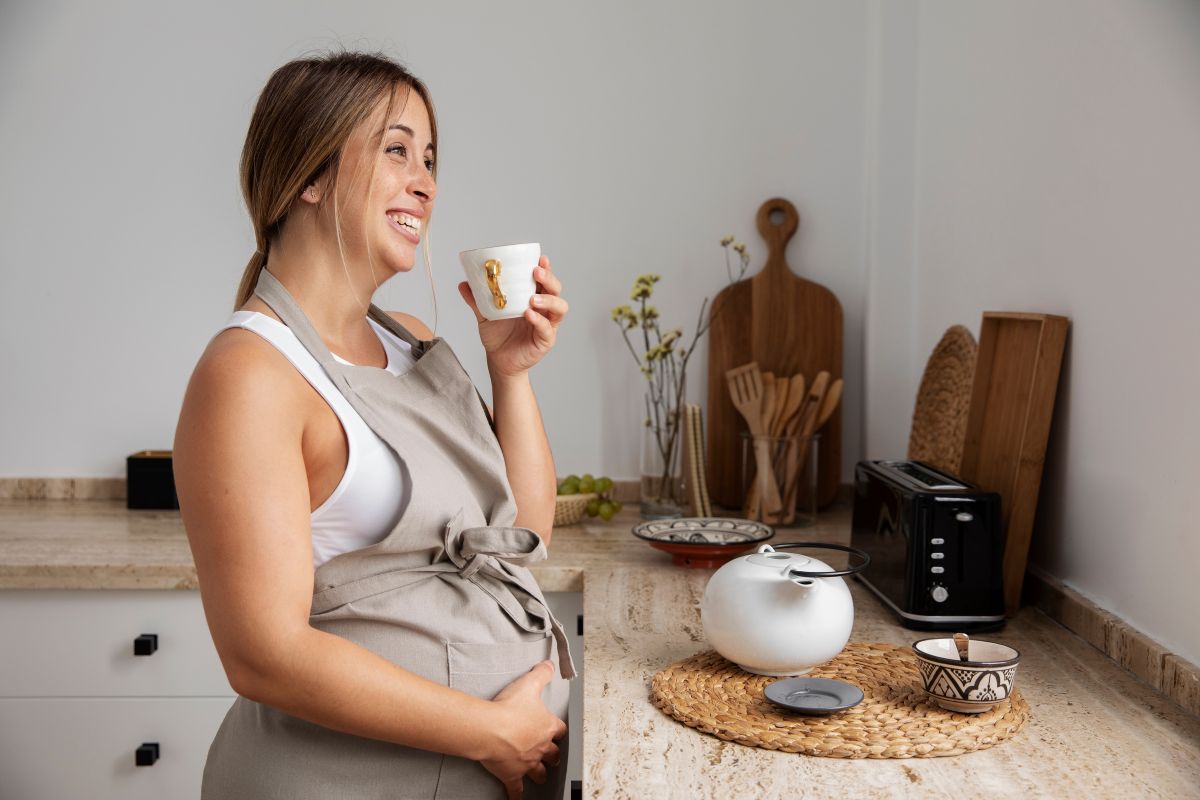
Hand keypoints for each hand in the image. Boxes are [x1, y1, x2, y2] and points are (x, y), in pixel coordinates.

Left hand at [458, 255, 567, 377]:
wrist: (498, 360)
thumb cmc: (498, 336)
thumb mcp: (485, 314)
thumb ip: (477, 300)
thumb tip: (464, 283)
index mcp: (533, 298)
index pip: (544, 280)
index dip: (545, 268)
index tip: (540, 258)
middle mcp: (544, 309)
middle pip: (556, 290)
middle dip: (549, 279)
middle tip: (536, 273)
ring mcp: (547, 324)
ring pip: (559, 308)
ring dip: (548, 300)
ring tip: (532, 299)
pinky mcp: (546, 340)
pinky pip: (547, 328)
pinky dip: (539, 320)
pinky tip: (528, 314)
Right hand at [479, 660, 566, 798]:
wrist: (491, 729)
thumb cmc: (508, 709)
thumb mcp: (528, 684)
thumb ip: (540, 674)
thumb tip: (549, 665)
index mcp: (546, 726)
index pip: (559, 729)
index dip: (558, 730)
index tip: (558, 732)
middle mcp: (540, 747)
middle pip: (552, 754)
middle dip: (553, 755)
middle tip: (553, 756)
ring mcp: (527, 762)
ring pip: (539, 772)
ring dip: (540, 773)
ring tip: (541, 776)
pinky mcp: (512, 775)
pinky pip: (516, 789)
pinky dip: (517, 795)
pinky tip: (517, 799)